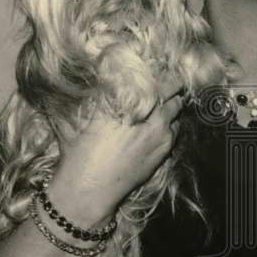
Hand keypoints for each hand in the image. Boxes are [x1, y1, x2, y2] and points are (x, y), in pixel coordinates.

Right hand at [49, 73, 184, 226]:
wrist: (90, 188)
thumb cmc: (79, 150)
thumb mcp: (79, 115)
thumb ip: (94, 93)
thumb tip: (100, 74)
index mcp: (130, 103)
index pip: (161, 80)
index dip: (163, 73)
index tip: (160, 68)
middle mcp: (151, 117)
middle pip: (174, 93)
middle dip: (172, 86)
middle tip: (166, 82)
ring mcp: (161, 135)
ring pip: (178, 111)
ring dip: (173, 105)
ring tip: (165, 102)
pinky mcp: (163, 152)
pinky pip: (175, 131)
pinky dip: (171, 124)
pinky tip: (162, 124)